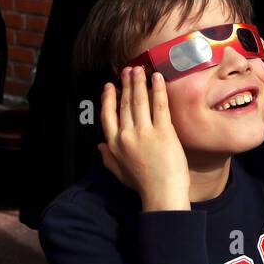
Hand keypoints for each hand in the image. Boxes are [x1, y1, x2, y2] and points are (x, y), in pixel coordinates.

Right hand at [99, 67, 190, 209]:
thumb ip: (107, 158)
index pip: (107, 115)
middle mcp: (126, 136)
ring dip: (138, 82)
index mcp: (114, 145)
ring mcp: (145, 133)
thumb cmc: (143, 185)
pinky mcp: (163, 132)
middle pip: (124, 104)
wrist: (163, 194)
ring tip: (140, 69)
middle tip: (128, 70)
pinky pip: (159, 105)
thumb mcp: (119, 173)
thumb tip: (99, 145)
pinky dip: (157, 89)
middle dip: (126, 84)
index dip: (108, 98)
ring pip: (139, 101)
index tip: (110, 86)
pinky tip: (157, 77)